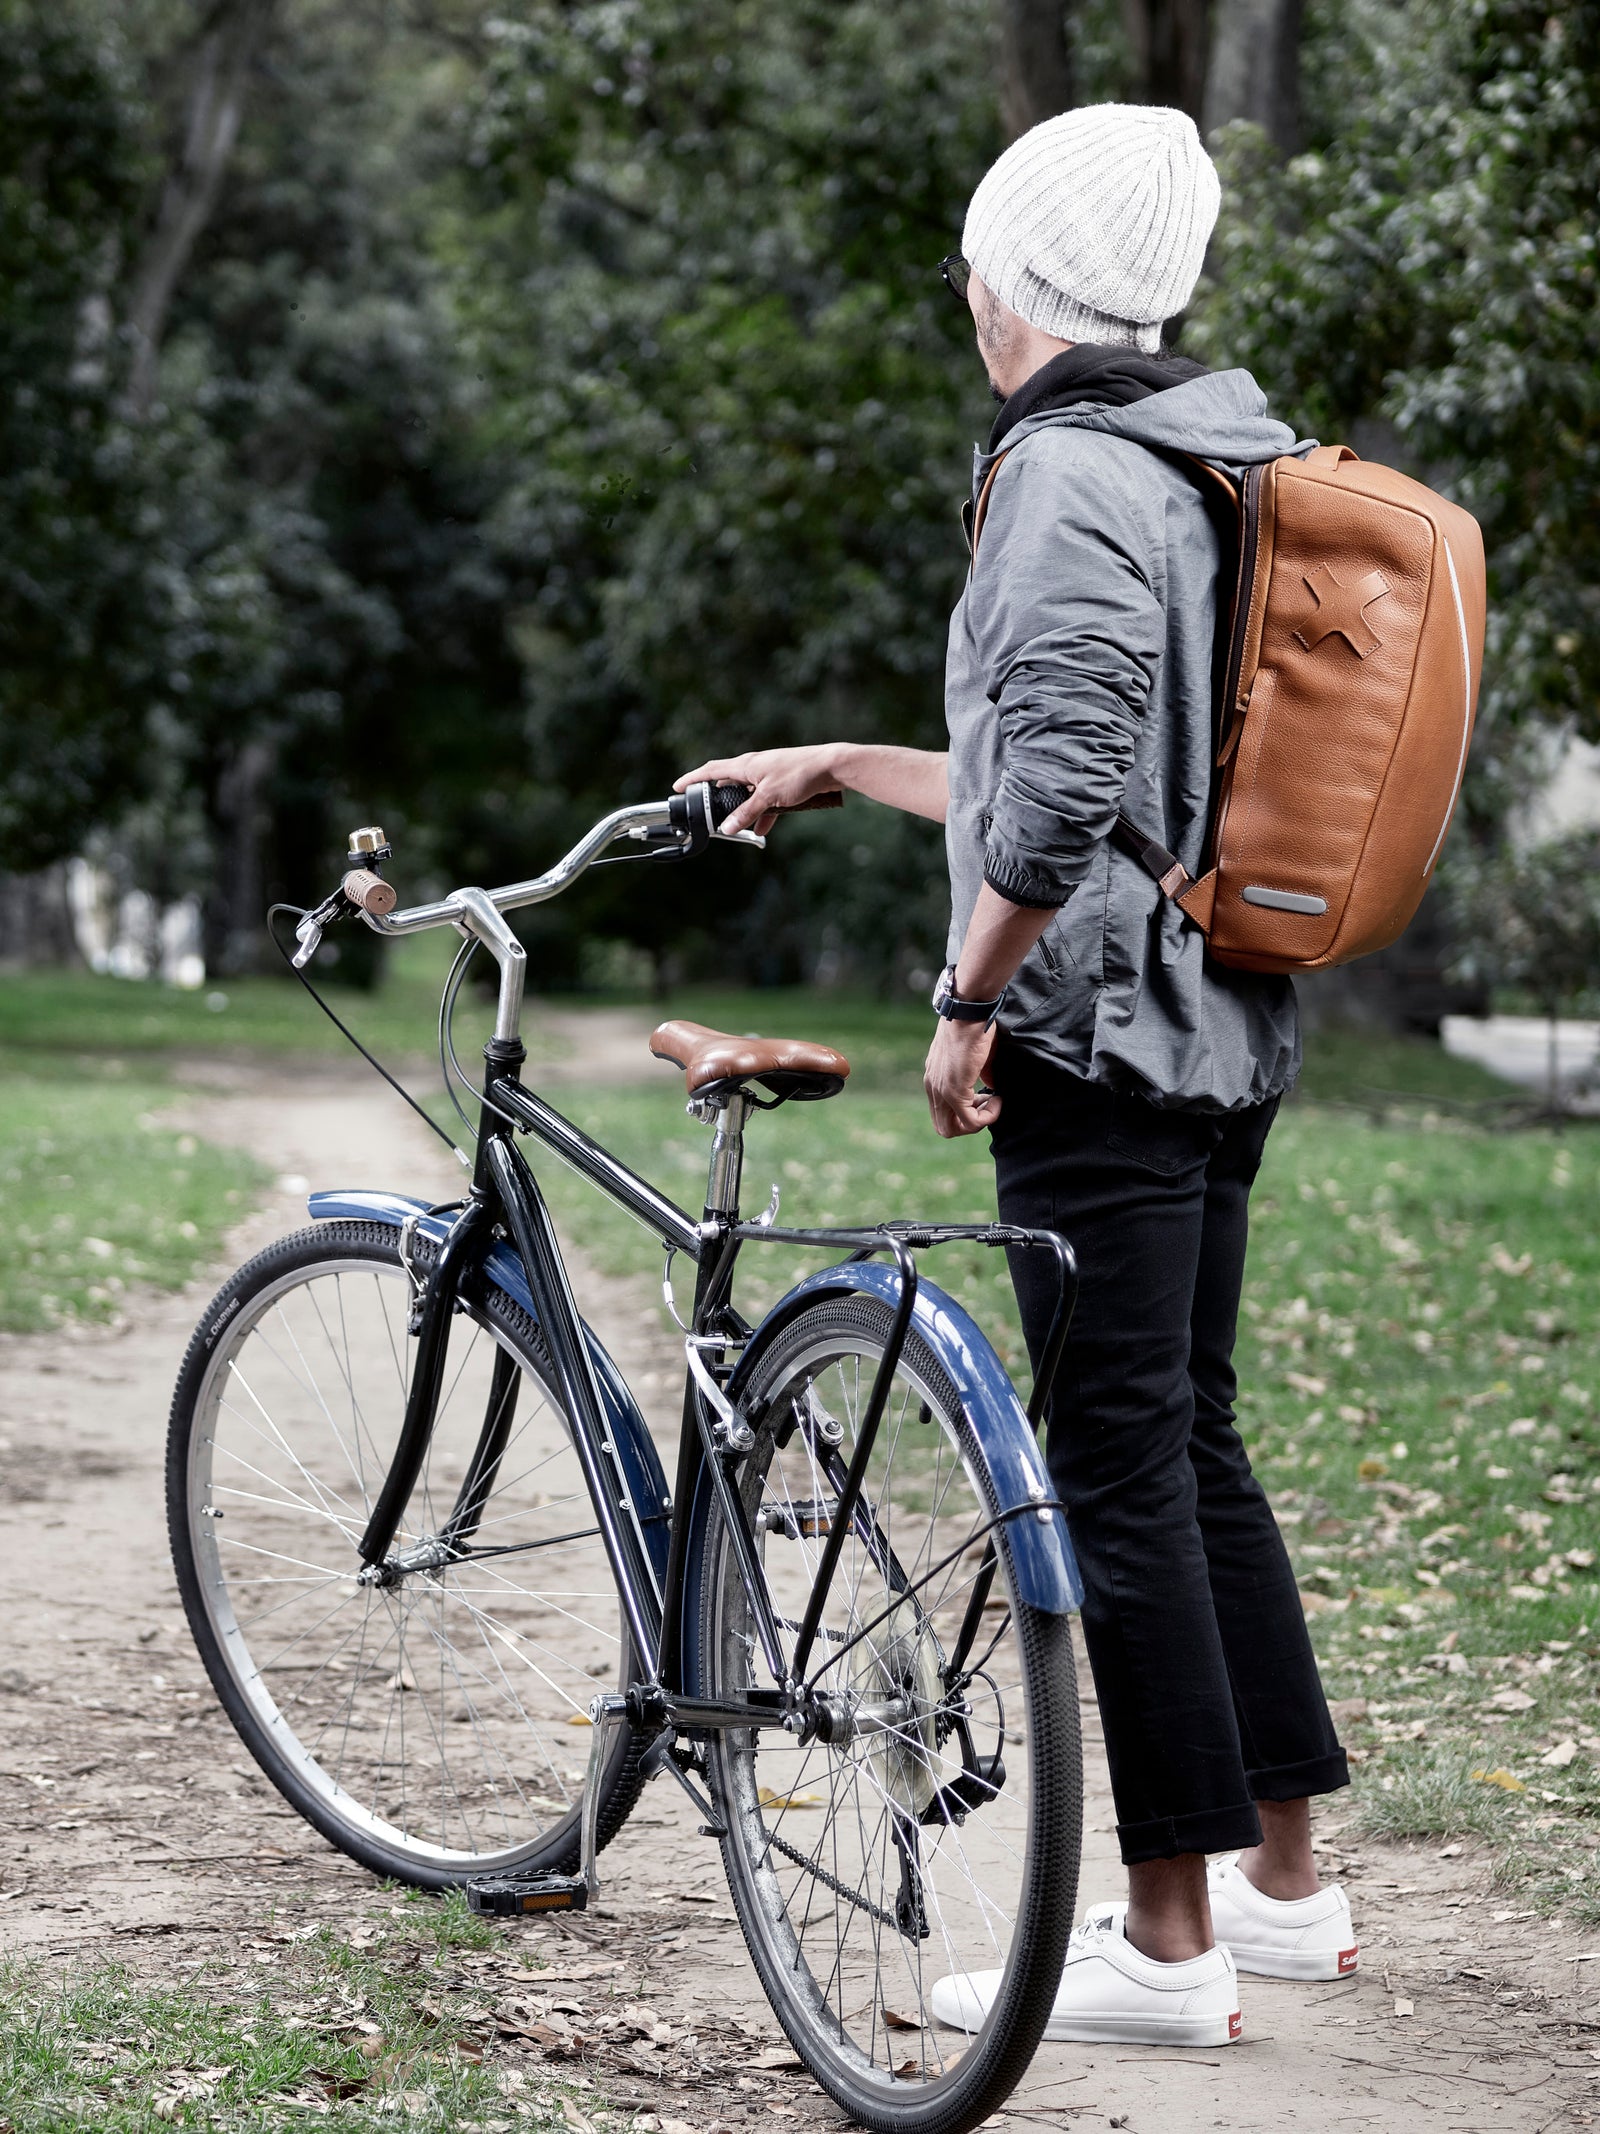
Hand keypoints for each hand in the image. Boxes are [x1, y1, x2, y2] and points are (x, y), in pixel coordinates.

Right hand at [674, 746, 842, 836]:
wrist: (831, 767)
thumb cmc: (799, 773)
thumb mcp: (768, 797)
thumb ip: (746, 813)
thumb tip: (727, 828)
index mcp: (745, 765)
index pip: (711, 771)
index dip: (693, 779)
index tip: (679, 786)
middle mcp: (754, 767)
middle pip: (728, 783)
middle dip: (717, 798)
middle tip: (707, 812)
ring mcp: (768, 774)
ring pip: (747, 794)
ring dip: (742, 809)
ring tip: (736, 825)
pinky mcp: (782, 783)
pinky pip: (765, 801)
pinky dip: (763, 814)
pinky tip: (764, 828)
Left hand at [924, 1017, 1000, 1137]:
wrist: (969, 1011)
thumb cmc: (974, 1026)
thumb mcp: (975, 1055)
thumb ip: (980, 1074)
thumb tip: (992, 1086)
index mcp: (934, 1077)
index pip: (941, 1112)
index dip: (964, 1111)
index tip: (983, 1096)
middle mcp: (932, 1086)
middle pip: (944, 1127)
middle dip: (968, 1123)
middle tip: (987, 1105)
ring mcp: (941, 1090)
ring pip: (952, 1129)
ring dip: (977, 1122)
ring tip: (993, 1102)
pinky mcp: (954, 1091)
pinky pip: (970, 1121)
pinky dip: (987, 1117)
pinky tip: (998, 1099)